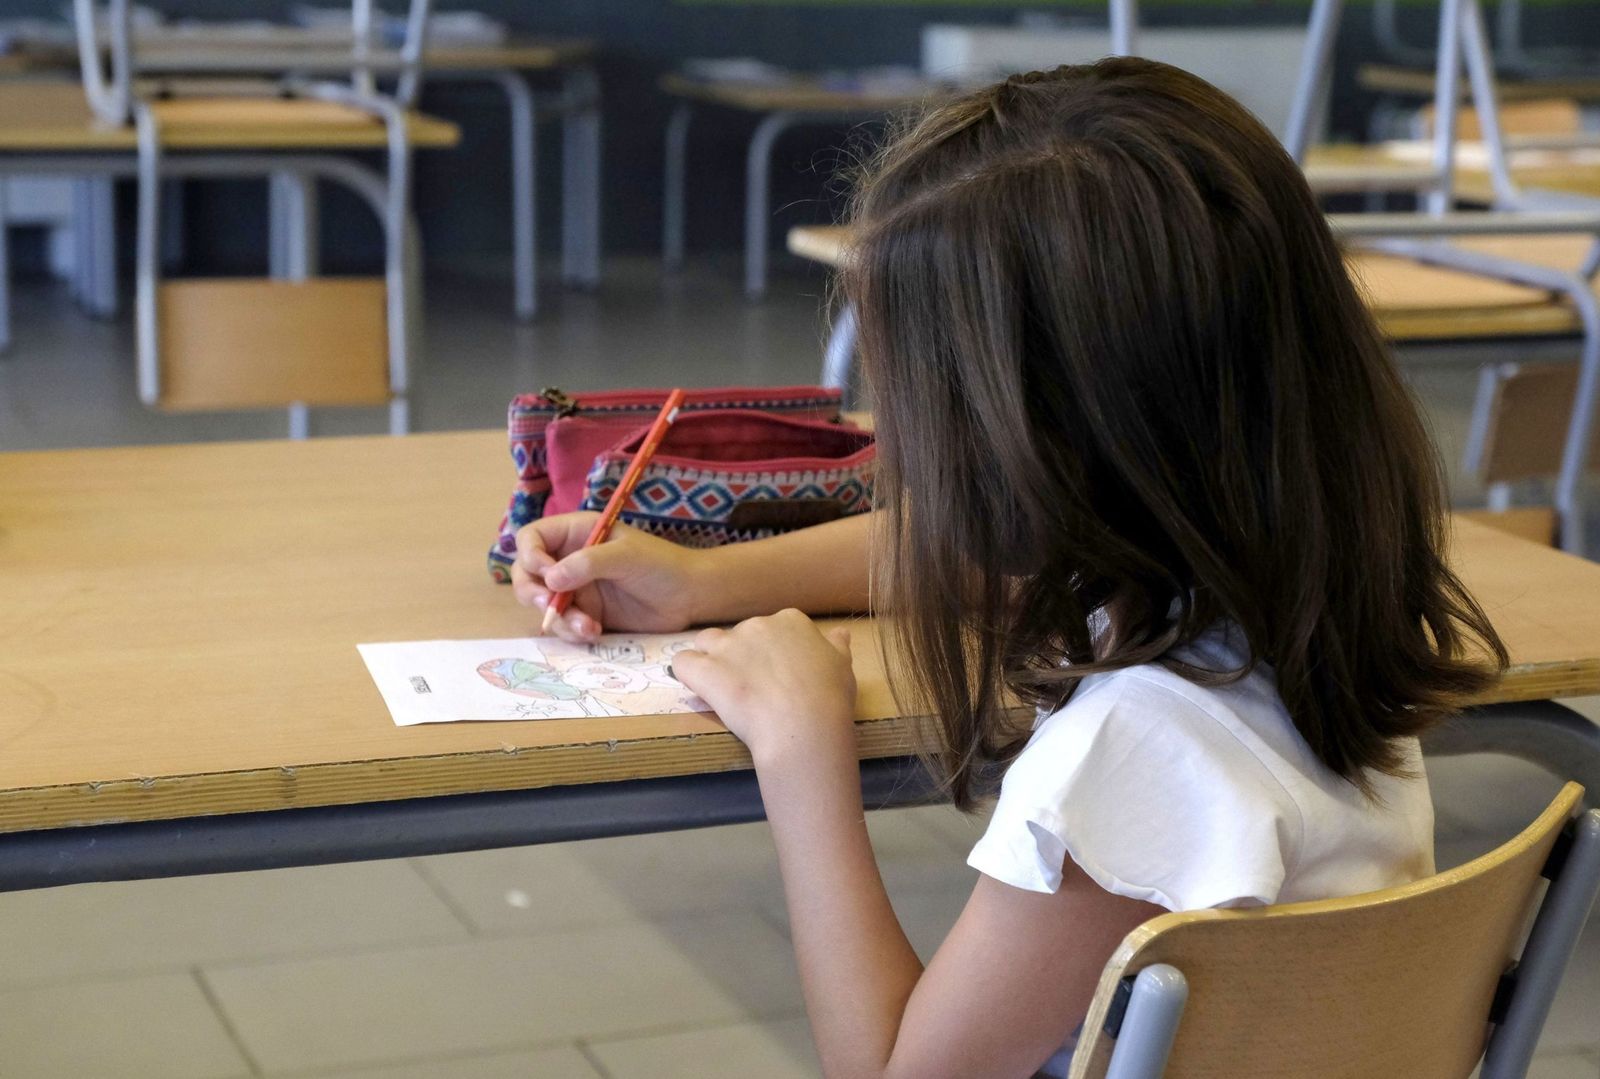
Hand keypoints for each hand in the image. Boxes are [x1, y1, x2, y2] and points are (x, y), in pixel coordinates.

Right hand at [512, 513, 706, 641]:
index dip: (530, 555)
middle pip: (527, 574)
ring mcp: (576, 589)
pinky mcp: (585, 614)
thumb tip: (551, 578)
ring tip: (588, 627)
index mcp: (576, 533)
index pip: (532, 538)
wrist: (689, 597)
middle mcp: (569, 559)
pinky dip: (572, 632)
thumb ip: (588, 563)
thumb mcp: (626, 556)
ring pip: (543, 605)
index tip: (547, 573)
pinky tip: (594, 633)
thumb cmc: (661, 565)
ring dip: (558, 619)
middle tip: (548, 607)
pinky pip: (563, 625)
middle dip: (532, 593)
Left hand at [672, 609, 857, 768]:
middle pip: (740, 634)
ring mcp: (728, 645)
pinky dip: (687, 674)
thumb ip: (836, 647)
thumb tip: (839, 633)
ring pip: (706, 641)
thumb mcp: (843, 667)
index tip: (777, 674)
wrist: (804, 726)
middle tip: (754, 688)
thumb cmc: (829, 699)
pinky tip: (698, 689)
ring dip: (710, 659)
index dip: (772, 651)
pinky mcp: (705, 669)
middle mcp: (757, 625)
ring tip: (721, 686)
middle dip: (742, 656)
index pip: (773, 627)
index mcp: (791, 621)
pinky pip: (682, 662)